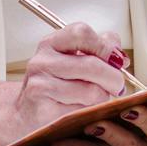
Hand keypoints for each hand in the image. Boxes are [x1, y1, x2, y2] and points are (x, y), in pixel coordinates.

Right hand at [2, 22, 129, 142]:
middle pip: (91, 65)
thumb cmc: (54, 84)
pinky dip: (89, 112)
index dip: (105, 46)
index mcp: (51, 43)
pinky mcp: (43, 111)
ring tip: (97, 97)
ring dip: (102, 97)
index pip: (81, 33)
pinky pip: (81, 111)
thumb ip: (99, 50)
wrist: (25, 112)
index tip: (117, 59)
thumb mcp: (72, 59)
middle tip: (117, 85)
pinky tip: (82, 109)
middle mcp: (42, 62)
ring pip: (91, 91)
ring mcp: (40, 86)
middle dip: (113, 77)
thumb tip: (120, 56)